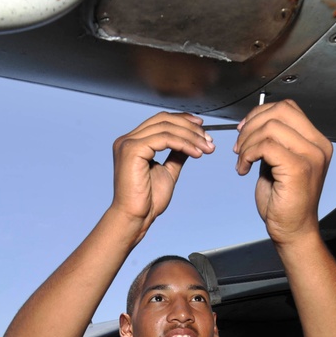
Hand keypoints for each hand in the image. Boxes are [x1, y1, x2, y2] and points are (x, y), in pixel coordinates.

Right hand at [108, 112, 215, 241]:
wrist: (136, 217)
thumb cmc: (148, 200)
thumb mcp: (167, 171)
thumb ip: (176, 155)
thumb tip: (190, 142)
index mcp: (132, 143)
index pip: (159, 120)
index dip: (183, 120)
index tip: (202, 128)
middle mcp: (127, 140)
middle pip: (163, 119)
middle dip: (190, 127)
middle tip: (208, 138)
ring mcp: (128, 144)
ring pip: (166, 127)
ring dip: (191, 136)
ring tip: (206, 147)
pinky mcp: (132, 150)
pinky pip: (164, 139)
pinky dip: (184, 144)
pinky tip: (196, 153)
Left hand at [232, 100, 331, 245]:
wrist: (293, 229)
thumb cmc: (284, 201)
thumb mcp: (278, 163)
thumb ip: (273, 142)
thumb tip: (253, 123)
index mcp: (315, 141)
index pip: (288, 107)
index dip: (259, 113)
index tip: (243, 129)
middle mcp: (318, 145)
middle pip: (280, 111)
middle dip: (251, 125)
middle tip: (239, 146)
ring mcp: (311, 156)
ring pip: (270, 128)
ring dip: (247, 143)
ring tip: (241, 161)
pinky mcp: (298, 169)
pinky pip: (266, 146)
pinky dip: (248, 154)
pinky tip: (244, 169)